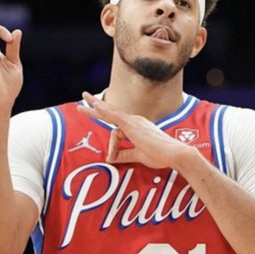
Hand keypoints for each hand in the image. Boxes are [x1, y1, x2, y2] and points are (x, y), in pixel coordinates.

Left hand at [76, 92, 193, 168]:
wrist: (174, 154)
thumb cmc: (161, 156)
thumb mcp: (138, 156)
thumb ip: (124, 155)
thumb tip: (109, 158)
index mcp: (137, 126)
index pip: (117, 123)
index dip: (108, 126)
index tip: (101, 130)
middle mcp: (135, 120)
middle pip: (111, 111)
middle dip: (96, 105)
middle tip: (83, 96)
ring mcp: (134, 121)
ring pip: (110, 117)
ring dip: (94, 112)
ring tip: (79, 108)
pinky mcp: (132, 126)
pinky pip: (115, 116)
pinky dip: (104, 110)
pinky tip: (95, 105)